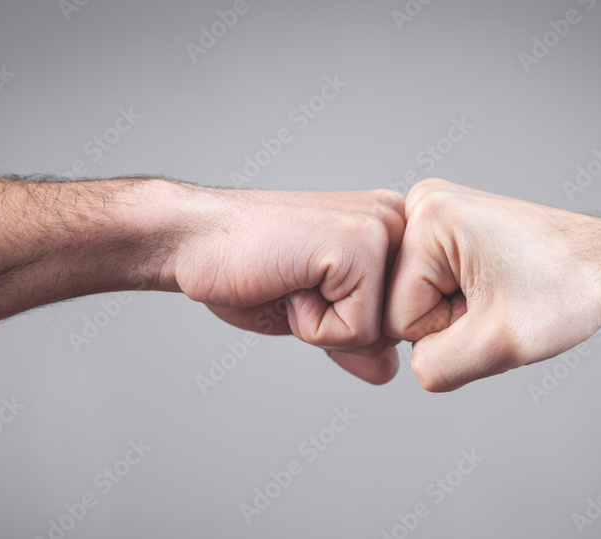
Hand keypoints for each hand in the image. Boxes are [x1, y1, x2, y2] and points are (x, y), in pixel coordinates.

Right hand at [165, 184, 405, 384]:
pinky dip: (313, 326)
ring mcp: (381, 228)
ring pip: (384, 333)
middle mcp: (397, 220)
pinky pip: (359, 331)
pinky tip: (289, 283)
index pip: (406, 319)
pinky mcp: (361, 245)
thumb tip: (389, 371)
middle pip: (401, 328)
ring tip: (293, 283)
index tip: (308, 288)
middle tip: (297, 286)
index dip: (352, 326)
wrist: (194, 240)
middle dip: (342, 329)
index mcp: (390, 229)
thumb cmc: (246, 268)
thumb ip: (355, 338)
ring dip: (325, 328)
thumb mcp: (310, 312)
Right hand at [385, 179, 600, 390]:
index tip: (493, 308)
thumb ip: (435, 367)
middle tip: (498, 303)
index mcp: (427, 218)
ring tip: (500, 294)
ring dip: (456, 312)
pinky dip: (461, 300)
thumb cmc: (569, 290)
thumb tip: (408, 364)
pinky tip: (496, 286)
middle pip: (399, 303)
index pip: (395, 316)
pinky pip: (428, 286)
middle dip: (448, 320)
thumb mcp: (499, 345)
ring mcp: (433, 212)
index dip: (446, 331)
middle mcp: (421, 204)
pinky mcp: (445, 226)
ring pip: (414, 299)